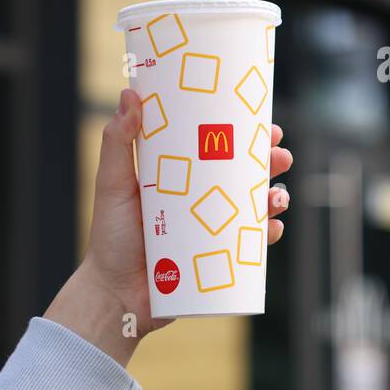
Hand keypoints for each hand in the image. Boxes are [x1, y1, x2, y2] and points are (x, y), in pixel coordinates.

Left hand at [46, 88, 293, 366]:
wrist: (114, 295)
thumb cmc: (110, 237)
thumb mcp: (112, 184)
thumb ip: (117, 141)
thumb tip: (130, 93)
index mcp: (183, 175)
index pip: (220, 146)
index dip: (246, 132)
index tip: (264, 120)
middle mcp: (203, 199)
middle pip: (247, 173)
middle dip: (271, 162)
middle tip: (279, 155)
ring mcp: (214, 228)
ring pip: (257, 207)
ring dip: (276, 197)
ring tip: (277, 197)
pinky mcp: (221, 258)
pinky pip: (253, 246)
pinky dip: (268, 235)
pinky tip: (272, 228)